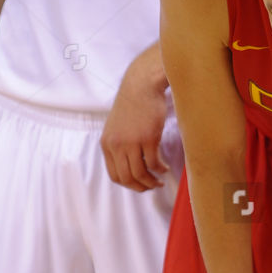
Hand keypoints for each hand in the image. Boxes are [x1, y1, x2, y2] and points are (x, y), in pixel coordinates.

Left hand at [101, 55, 168, 191]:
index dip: (128, 184)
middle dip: (141, 187)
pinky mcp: (148, 138)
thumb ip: (119, 145)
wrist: (141, 85)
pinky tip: (165, 168)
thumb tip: (129, 164)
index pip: (114, 175)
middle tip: (152, 187)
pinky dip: (160, 169)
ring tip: (160, 181)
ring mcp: (132, 142)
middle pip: (127, 178)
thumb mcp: (117, 127)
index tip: (139, 184)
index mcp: (107, 144)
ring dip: (152, 182)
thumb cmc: (132, 104)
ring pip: (141, 174)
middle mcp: (116, 145)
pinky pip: (154, 163)